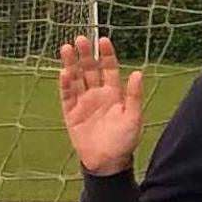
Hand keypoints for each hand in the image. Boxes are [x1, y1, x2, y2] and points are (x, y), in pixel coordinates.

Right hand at [58, 34, 143, 176]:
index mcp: (113, 94)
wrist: (107, 162)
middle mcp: (97, 94)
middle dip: (85, 54)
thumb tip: (138, 73)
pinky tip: (64, 72)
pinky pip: (67, 95)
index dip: (106, 55)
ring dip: (71, 64)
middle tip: (81, 38)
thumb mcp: (133, 117)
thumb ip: (133, 95)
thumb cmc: (124, 141)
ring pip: (76, 78)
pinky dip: (65, 84)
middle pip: (90, 70)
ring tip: (67, 47)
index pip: (109, 69)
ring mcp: (83, 102)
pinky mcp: (71, 113)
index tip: (103, 40)